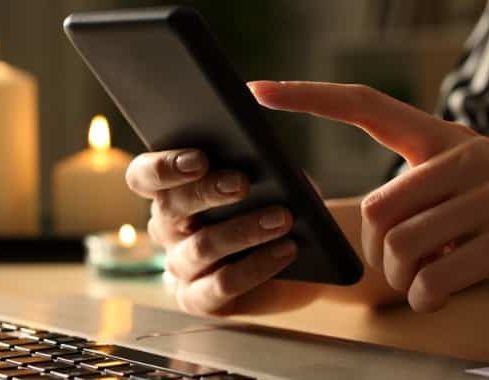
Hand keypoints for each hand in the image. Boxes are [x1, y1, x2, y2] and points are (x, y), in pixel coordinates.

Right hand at [125, 150, 295, 314]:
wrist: (302, 255)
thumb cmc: (275, 204)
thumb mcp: (266, 178)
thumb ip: (251, 164)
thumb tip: (257, 157)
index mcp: (171, 192)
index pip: (143, 176)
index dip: (163, 167)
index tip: (199, 160)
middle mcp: (168, 229)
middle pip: (170, 207)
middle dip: (206, 192)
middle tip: (242, 183)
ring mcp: (181, 267)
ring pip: (201, 247)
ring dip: (243, 230)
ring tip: (282, 217)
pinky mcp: (200, 299)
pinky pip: (222, 284)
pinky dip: (257, 266)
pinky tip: (286, 249)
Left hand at [248, 80, 488, 311]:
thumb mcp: (462, 183)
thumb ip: (415, 192)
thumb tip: (373, 229)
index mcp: (442, 139)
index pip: (365, 105)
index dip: (309, 96)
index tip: (261, 90)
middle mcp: (464, 158)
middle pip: (376, 208)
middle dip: (376, 251)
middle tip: (396, 264)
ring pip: (399, 245)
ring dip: (401, 276)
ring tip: (422, 277)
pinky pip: (434, 278)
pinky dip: (425, 297)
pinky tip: (437, 294)